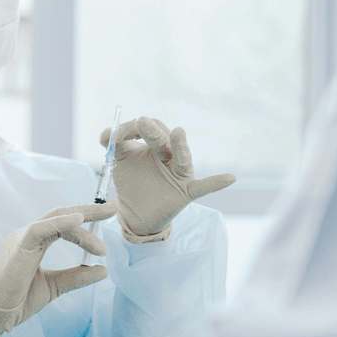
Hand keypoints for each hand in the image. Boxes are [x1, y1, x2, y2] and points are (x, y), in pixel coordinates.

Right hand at [0, 202, 116, 336]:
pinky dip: (61, 222)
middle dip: (90, 210)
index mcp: (35, 242)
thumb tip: (103, 270)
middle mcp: (29, 235)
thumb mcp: (54, 286)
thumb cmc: (16, 300)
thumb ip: (77, 276)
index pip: (65, 224)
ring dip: (83, 223)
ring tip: (104, 236)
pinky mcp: (18, 245)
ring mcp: (22, 237)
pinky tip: (79, 219)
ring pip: (56, 219)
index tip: (109, 219)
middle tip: (114, 208)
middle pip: (63, 215)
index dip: (87, 220)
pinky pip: (41, 228)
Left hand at [101, 117, 235, 240]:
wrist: (136, 214)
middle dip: (152, 132)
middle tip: (142, 122)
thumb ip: (113, 144)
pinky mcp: (186, 192)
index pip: (148, 129)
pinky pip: (203, 187)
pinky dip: (216, 183)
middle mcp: (169, 155)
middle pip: (163, 140)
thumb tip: (106, 133)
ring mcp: (179, 174)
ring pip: (182, 157)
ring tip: (178, 133)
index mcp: (155, 145)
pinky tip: (230, 178)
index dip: (131, 129)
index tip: (112, 135)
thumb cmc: (132, 181)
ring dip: (179, 146)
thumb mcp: (120, 160)